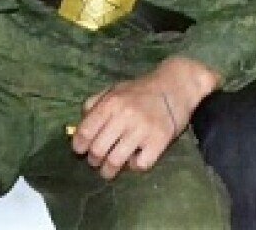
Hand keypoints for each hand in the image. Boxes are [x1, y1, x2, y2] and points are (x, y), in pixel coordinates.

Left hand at [70, 57, 218, 179]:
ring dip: (108, 170)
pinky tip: (134, 159)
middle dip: (93, 160)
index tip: (81, 150)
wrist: (176, 86)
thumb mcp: (115, 89)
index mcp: (111, 103)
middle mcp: (125, 116)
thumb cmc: (141, 90)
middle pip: (98, 150)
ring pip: (115, 162)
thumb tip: (78, 128)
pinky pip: (140, 165)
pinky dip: (134, 166)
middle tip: (96, 160)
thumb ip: (94, 104)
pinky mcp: (159, 141)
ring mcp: (143, 130)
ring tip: (109, 169)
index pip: (85, 132)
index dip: (79, 146)